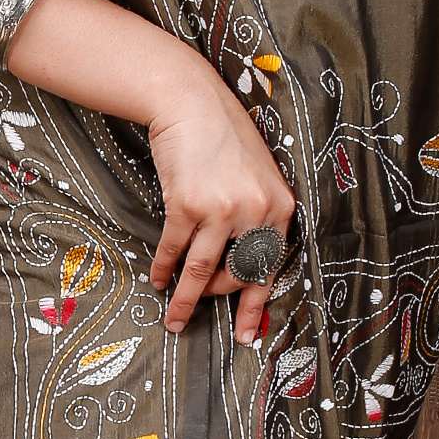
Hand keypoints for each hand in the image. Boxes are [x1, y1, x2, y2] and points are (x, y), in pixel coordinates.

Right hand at [145, 67, 297, 343]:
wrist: (190, 103)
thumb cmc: (223, 138)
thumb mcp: (256, 177)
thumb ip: (256, 216)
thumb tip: (243, 261)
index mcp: (280, 206)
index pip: (270, 267)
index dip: (257, 306)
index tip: (248, 335)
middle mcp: (256, 211)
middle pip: (238, 274)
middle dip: (215, 297)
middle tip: (198, 307)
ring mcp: (222, 209)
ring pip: (203, 271)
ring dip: (185, 299)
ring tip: (174, 319)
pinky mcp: (187, 205)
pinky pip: (174, 250)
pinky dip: (164, 268)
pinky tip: (157, 279)